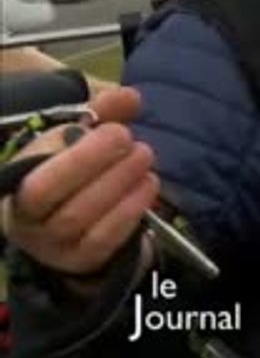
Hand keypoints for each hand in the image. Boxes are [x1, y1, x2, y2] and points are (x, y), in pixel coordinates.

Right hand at [2, 87, 158, 276]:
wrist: (70, 220)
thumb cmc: (72, 169)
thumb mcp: (79, 137)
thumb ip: (102, 113)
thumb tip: (130, 97)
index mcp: (12, 182)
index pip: (28, 168)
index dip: (69, 150)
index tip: (111, 128)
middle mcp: (22, 217)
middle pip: (49, 194)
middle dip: (94, 162)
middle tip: (132, 141)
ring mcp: (49, 244)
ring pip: (78, 217)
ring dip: (119, 183)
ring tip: (145, 157)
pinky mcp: (79, 260)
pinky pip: (103, 240)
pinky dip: (130, 210)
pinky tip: (149, 185)